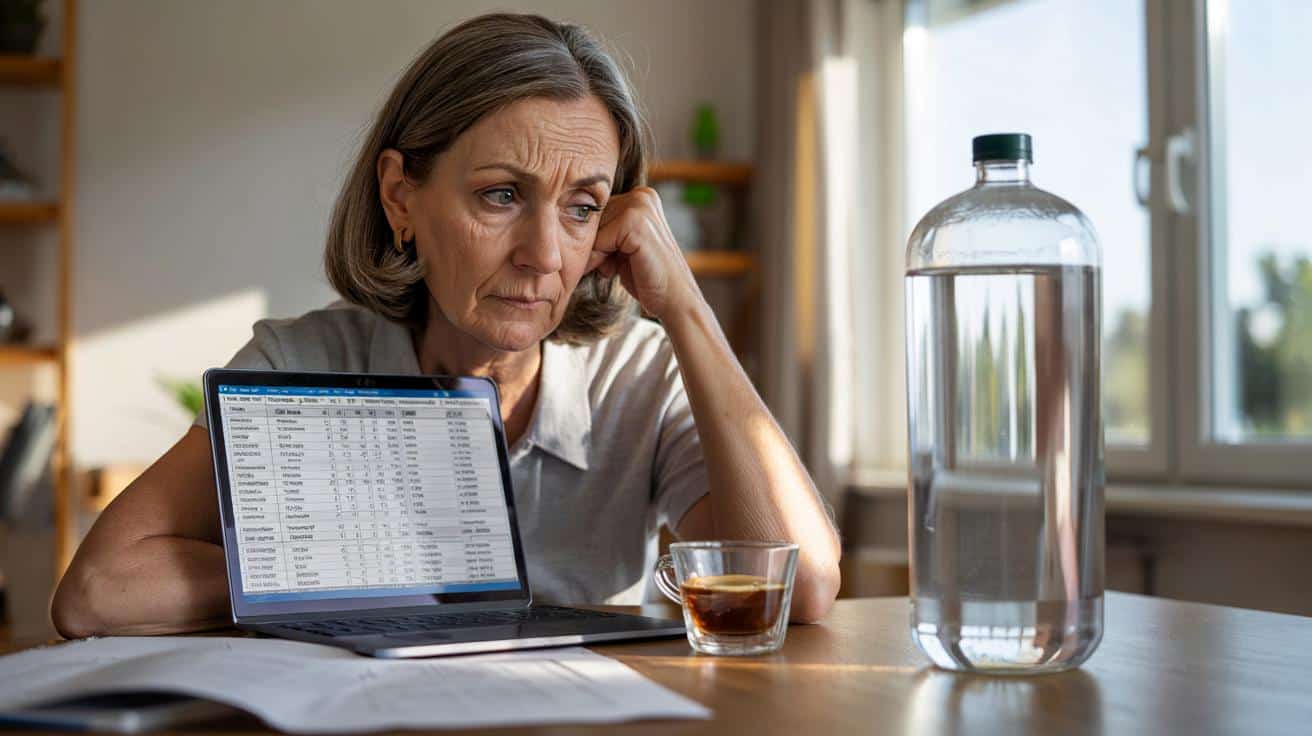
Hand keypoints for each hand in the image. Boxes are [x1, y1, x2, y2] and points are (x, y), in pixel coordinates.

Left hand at [587, 186, 700, 320]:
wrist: (673, 300)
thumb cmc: (646, 277)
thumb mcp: (621, 247)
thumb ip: (605, 231)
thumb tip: (565, 222)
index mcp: (641, 196)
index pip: (597, 211)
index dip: (597, 239)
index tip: (610, 258)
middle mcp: (642, 195)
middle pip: (592, 218)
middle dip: (596, 246)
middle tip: (614, 266)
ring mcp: (641, 206)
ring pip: (593, 230)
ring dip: (598, 254)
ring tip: (618, 267)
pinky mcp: (636, 222)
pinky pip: (599, 240)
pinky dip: (602, 259)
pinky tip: (619, 269)